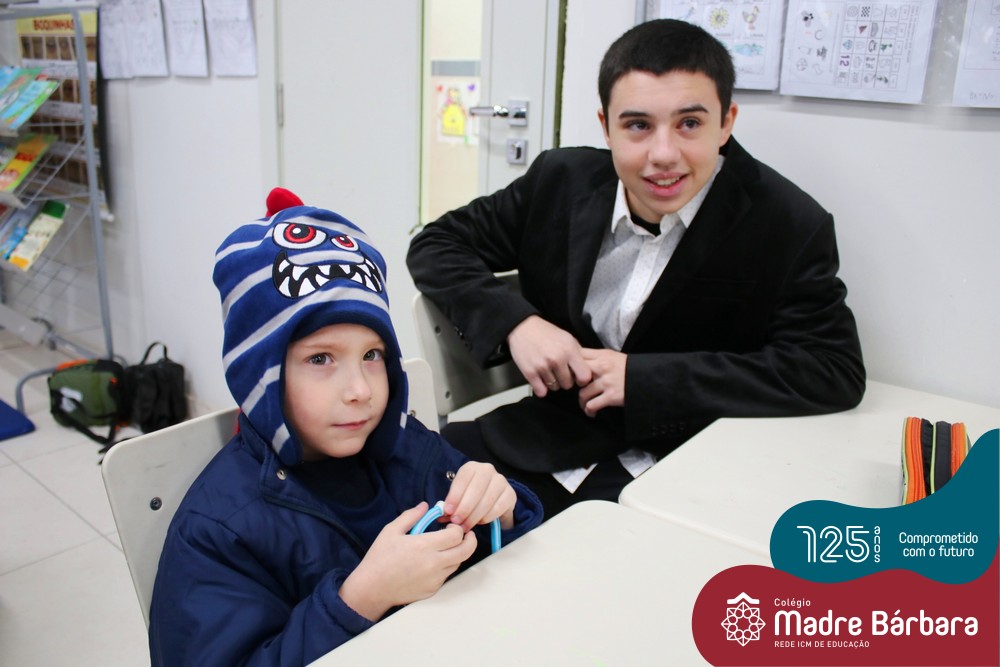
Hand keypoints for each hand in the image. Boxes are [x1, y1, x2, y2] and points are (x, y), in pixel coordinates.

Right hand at [339, 502, 476, 620]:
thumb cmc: (379, 559)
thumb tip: (425, 506)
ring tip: (446, 547)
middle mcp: (433, 563)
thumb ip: (411, 516)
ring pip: (458, 563)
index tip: (452, 525)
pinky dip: (445, 566)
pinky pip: (446, 575)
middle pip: (466, 551)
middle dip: (470, 540)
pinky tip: (433, 562)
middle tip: (465, 535)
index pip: (456, 534)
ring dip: (457, 553)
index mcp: (424, 546)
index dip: (458, 527)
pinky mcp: (433, 590)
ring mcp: (435, 579)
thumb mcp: (391, 531)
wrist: (372, 589)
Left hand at [443, 461, 516, 531]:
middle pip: (475, 490)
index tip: (448, 511)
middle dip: (464, 508)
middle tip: (456, 522)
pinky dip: (487, 517)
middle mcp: (487, 470)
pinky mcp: (511, 494)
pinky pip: (498, 508)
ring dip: (474, 516)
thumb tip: (441, 515)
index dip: (454, 495)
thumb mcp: (458, 497)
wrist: (493, 501)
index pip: (463, 478)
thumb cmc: (471, 498)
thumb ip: (450, 505)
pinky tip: (480, 522)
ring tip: (465, 526)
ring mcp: (501, 481)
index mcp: (471, 467)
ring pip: (487, 500)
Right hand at [506, 315, 592, 396]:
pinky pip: (541, 391)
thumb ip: (578, 354)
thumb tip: (587, 370)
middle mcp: (557, 359)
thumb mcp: (567, 338)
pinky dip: (541, 388)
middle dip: (565, 380)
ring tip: (548, 372)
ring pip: (554, 388)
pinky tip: (541, 379)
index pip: (584, 376)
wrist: (523, 328)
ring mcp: (543, 367)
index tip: (577, 378)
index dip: (582, 379)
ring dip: (552, 383)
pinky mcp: (530, 373)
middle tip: (559, 372)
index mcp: (569, 350)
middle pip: (568, 385)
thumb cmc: (547, 333)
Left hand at [577, 348, 626, 416]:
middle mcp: (602, 367)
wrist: (648, 379)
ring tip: (585, 404)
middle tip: (576, 389)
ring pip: (582, 393)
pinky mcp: (611, 396)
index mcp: (602, 355)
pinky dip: (589, 410)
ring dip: (582, 401)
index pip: (578, 355)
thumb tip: (581, 362)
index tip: (571, 372)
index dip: (571, 364)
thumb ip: (598, 358)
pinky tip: (591, 412)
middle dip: (573, 383)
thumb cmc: (630, 368)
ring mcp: (606, 382)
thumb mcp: (614, 357)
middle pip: (575, 374)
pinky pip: (592, 405)